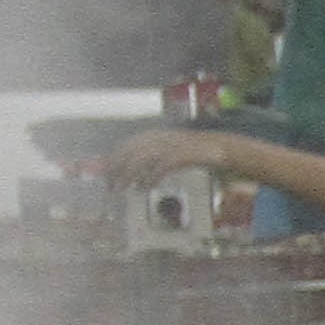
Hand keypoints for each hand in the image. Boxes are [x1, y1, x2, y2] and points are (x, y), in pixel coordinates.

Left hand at [101, 129, 227, 186]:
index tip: (105, 175)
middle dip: (116, 170)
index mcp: (153, 135)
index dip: (113, 160)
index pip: (125, 146)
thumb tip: (134, 176)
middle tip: (110, 186)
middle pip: (129, 152)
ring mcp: (170, 146)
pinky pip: (160, 167)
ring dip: (129, 175)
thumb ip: (151, 161)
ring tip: (122, 189)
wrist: (219, 147)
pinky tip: (145, 187)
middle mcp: (158, 138)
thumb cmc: (192, 153)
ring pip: (141, 159)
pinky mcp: (181, 155)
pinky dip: (151, 178)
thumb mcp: (168, 153)